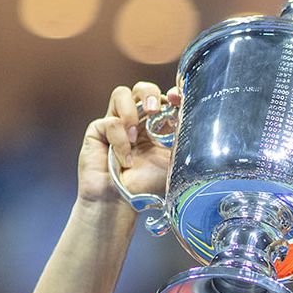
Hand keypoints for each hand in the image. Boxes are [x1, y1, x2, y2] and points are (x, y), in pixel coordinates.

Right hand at [77, 82, 180, 206]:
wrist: (121, 203)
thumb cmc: (148, 185)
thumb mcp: (173, 160)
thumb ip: (182, 138)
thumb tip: (194, 116)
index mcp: (157, 126)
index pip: (164, 98)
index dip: (171, 93)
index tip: (177, 98)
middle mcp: (137, 121)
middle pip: (142, 88)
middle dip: (148, 93)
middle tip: (154, 110)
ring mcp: (116, 123)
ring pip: (121, 94)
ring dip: (130, 111)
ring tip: (135, 136)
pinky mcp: (98, 130)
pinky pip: (110, 122)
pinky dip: (120, 142)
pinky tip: (125, 160)